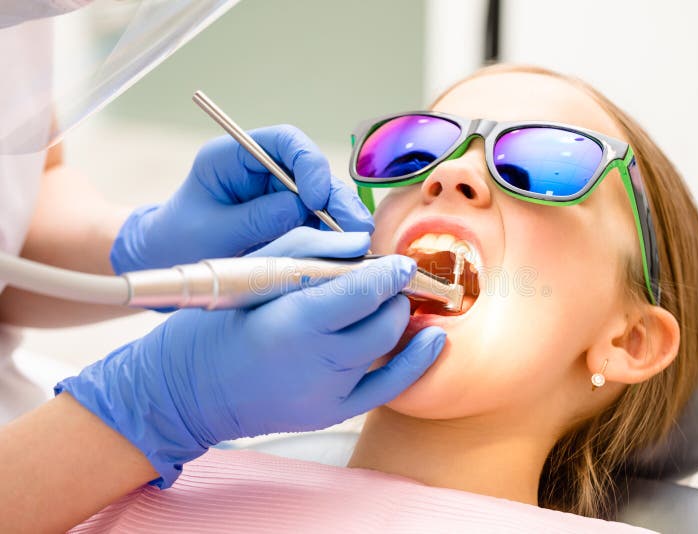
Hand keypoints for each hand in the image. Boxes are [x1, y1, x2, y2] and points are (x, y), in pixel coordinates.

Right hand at [58, 229, 444, 487]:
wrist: (191, 388)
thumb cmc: (220, 323)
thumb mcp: (256, 272)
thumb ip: (312, 250)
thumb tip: (364, 241)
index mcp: (294, 321)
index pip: (364, 292)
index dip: (391, 273)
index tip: (402, 261)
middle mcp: (317, 361)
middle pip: (383, 321)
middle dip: (395, 295)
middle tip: (392, 279)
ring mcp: (328, 392)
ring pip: (387, 347)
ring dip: (397, 319)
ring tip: (394, 302)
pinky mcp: (332, 413)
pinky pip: (389, 389)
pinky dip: (416, 362)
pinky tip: (433, 340)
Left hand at [110, 125, 372, 272]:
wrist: (168, 264)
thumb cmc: (178, 241)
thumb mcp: (210, 232)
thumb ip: (254, 218)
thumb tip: (300, 208)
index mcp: (234, 157)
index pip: (283, 142)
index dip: (307, 163)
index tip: (314, 197)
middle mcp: (263, 172)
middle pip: (312, 171)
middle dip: (336, 198)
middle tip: (356, 227)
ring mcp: (279, 196)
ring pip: (323, 199)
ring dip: (343, 220)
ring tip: (361, 245)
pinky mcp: (289, 221)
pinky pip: (319, 224)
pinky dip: (335, 238)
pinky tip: (350, 254)